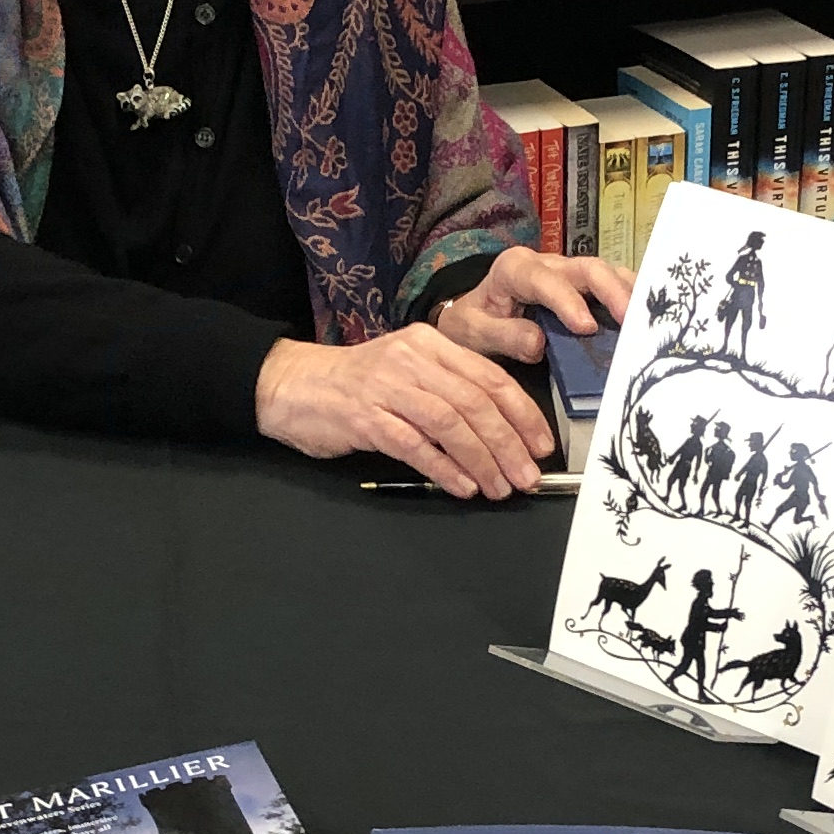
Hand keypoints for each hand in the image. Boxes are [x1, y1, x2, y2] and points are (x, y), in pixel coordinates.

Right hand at [257, 327, 555, 500]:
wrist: (292, 384)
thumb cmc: (356, 386)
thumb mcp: (408, 372)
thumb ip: (450, 390)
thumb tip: (502, 431)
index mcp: (430, 345)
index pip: (490, 377)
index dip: (523, 414)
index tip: (541, 445)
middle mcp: (412, 360)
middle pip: (475, 402)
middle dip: (509, 444)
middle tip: (527, 476)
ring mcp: (387, 388)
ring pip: (450, 424)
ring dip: (482, 461)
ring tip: (500, 488)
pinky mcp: (365, 418)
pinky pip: (415, 446)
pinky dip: (444, 469)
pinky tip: (463, 487)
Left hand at [432, 244, 632, 366]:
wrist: (473, 317)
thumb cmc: (473, 323)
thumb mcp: (473, 333)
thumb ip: (502, 336)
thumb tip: (539, 343)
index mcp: (515, 269)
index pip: (545, 280)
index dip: (567, 301)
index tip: (586, 327)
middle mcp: (547, 263)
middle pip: (587, 268)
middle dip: (613, 291)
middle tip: (632, 320)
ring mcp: (570, 274)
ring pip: (607, 272)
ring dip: (631, 293)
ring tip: (651, 319)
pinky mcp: (586, 288)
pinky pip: (614, 286)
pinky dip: (633, 299)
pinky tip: (650, 319)